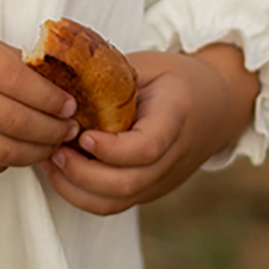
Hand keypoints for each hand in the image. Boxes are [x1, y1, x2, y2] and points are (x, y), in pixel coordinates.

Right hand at [0, 25, 81, 175]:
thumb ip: (10, 61)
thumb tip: (56, 84)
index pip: (21, 83)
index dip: (52, 99)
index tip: (70, 104)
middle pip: (18, 121)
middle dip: (53, 130)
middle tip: (70, 129)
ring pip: (6, 151)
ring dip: (38, 152)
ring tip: (52, 144)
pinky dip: (11, 162)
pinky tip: (20, 151)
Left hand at [43, 44, 258, 215]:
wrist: (217, 106)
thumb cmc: (175, 79)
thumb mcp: (149, 64)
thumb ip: (114, 74)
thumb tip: (63, 77)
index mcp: (176, 117)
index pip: (147, 147)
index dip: (112, 149)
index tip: (83, 135)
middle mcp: (172, 157)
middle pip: (127, 184)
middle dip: (82, 173)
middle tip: (54, 147)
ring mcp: (162, 179)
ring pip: (117, 202)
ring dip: (76, 188)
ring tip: (51, 159)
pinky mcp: (150, 190)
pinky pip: (115, 204)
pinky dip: (82, 194)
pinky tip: (61, 170)